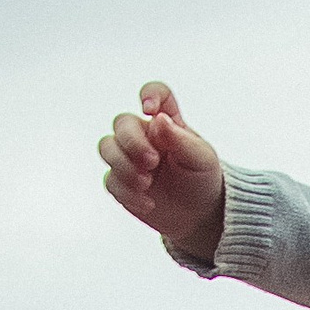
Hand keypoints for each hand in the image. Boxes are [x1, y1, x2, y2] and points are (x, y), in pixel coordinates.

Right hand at [99, 83, 227, 263]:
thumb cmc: (203, 180)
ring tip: (146, 183)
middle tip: (152, 162)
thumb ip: (180, 139)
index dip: (150, 94)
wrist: (199, 215)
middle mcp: (144, 135)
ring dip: (123, 165)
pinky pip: (110, 180)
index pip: (156, 94)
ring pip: (106, 147)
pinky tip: (148, 203)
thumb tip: (157, 119)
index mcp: (168, 122)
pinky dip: (127, 193)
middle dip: (132, 142)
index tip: (149, 109)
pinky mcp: (121, 182)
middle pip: (122, 123)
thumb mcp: (202, 159)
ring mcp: (129, 158)